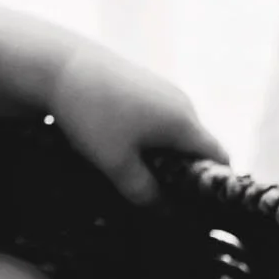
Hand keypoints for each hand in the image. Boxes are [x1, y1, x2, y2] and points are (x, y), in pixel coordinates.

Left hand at [45, 41, 228, 205]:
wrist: (59, 64)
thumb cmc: (92, 116)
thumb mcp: (116, 164)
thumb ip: (145, 193)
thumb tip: (169, 214)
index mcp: (184, 122)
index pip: (219, 158)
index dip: (211, 185)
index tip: (193, 204)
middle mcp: (182, 102)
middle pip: (197, 145)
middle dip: (182, 170)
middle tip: (154, 189)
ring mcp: (164, 88)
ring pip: (175, 130)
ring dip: (162, 151)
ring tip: (128, 163)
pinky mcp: (144, 80)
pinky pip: (158, 115)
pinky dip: (148, 132)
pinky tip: (117, 137)